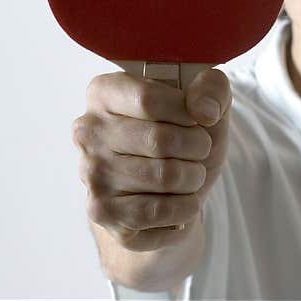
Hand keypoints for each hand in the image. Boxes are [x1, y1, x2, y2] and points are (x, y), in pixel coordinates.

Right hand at [72, 68, 230, 251]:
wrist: (171, 195)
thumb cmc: (184, 140)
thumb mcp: (206, 105)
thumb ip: (212, 88)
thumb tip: (205, 110)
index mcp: (105, 93)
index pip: (148, 98)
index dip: (186, 112)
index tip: (199, 119)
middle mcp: (89, 132)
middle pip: (160, 140)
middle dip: (197, 148)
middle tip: (200, 150)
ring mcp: (91, 174)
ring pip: (164, 177)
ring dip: (194, 178)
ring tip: (191, 175)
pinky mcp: (102, 212)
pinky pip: (158, 211)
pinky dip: (185, 207)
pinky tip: (182, 200)